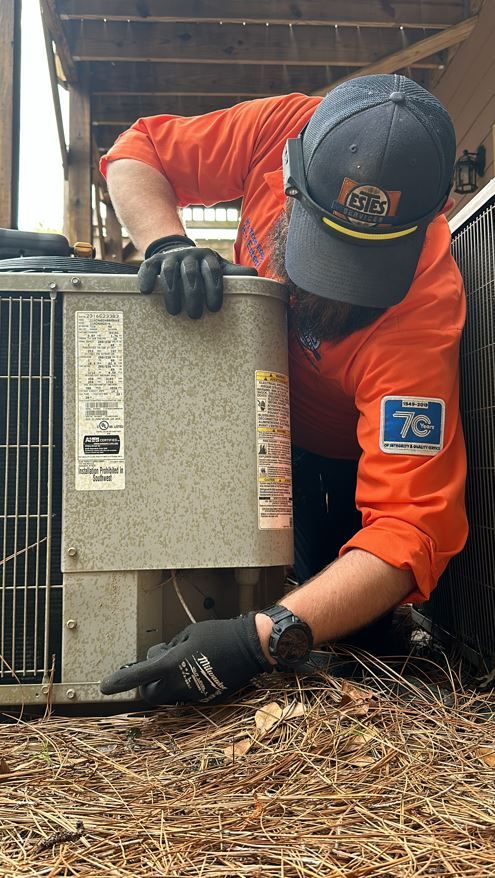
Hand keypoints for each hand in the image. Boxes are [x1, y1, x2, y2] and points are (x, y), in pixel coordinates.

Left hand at [99, 614, 272, 704]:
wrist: (250, 647)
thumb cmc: (218, 635)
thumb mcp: (188, 634)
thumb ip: (169, 648)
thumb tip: (160, 658)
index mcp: (171, 665)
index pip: (138, 676)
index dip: (119, 680)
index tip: (105, 686)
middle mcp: (179, 684)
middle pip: (150, 693)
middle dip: (146, 684)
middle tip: (152, 669)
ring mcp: (193, 694)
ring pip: (168, 696)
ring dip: (165, 685)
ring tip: (179, 666)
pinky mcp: (205, 699)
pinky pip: (186, 696)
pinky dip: (183, 686)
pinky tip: (196, 671)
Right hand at [138, 234, 256, 318]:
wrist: (177, 253)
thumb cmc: (203, 269)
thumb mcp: (220, 269)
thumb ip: (235, 274)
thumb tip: (255, 275)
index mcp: (208, 258)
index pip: (213, 271)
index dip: (214, 289)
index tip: (215, 308)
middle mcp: (189, 255)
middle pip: (191, 273)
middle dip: (194, 295)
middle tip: (196, 315)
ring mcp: (170, 257)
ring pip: (170, 272)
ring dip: (172, 291)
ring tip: (175, 312)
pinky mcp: (154, 261)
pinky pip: (148, 268)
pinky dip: (146, 278)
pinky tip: (146, 291)